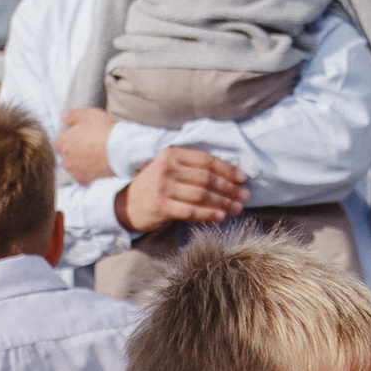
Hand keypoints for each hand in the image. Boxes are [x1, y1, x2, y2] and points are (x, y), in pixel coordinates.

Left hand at [56, 107, 116, 185]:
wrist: (121, 152)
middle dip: (74, 151)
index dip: (70, 138)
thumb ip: (72, 115)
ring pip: (75, 167)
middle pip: (66, 155)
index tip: (80, 136)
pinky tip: (98, 167)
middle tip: (90, 146)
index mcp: (62, 142)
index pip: (59, 142)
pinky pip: (85, 178)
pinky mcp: (87, 182)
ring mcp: (76, 172)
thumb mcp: (88, 115)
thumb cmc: (104, 131)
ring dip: (81, 163)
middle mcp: (65, 160)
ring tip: (96, 157)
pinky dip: (89, 174)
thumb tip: (63, 114)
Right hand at [119, 146, 249, 233]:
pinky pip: (191, 210)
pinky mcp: (161, 205)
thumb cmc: (155, 187)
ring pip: (201, 194)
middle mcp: (167, 167)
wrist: (126, 204)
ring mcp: (163, 186)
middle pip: (206, 177)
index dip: (227, 169)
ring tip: (237, 208)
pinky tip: (220, 217)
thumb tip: (230, 179)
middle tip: (245, 196)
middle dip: (229, 188)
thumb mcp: (170, 170)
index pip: (205, 160)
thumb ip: (192, 169)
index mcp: (172, 154)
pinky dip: (208, 214)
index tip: (243, 178)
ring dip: (223, 202)